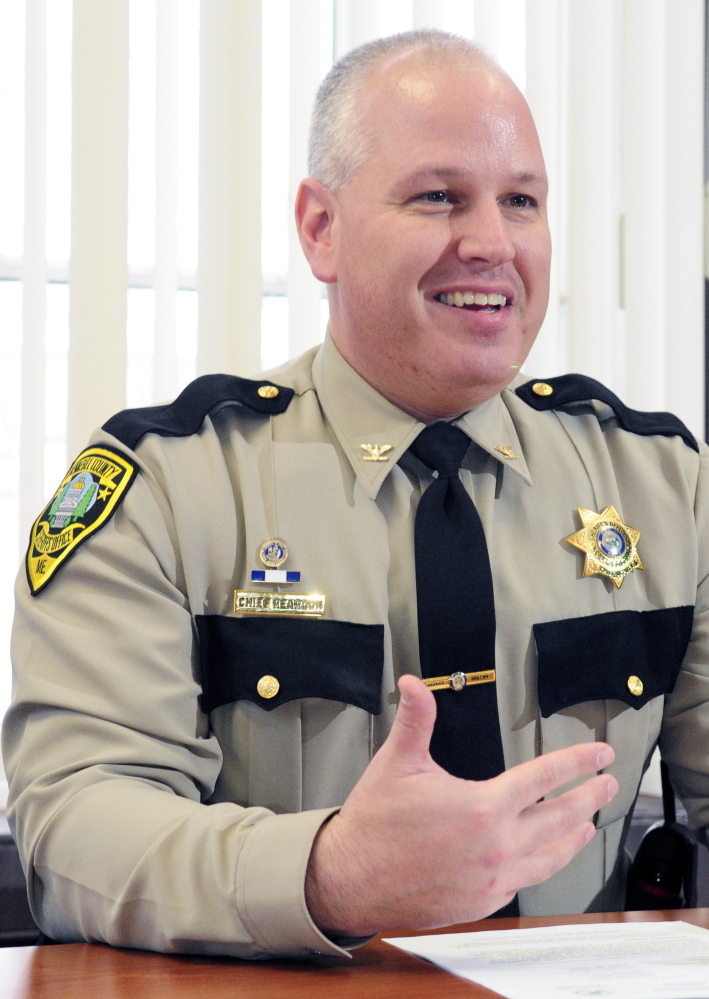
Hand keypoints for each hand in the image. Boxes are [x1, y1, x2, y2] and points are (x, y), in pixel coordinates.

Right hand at [305, 673, 617, 935]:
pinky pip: (526, 880)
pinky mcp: (484, 901)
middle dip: (588, 797)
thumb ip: (416, 719)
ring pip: (551, 855)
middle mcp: (497, 845)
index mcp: (483, 807)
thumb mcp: (397, 762)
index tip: (600, 755)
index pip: (544, 778)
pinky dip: (543, 864)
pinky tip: (545, 857)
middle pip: (560, 818)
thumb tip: (415, 683)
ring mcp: (493, 878)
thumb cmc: (375, 822)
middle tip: (607, 785)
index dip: (578, 762)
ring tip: (589, 825)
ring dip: (575, 837)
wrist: (352, 878)